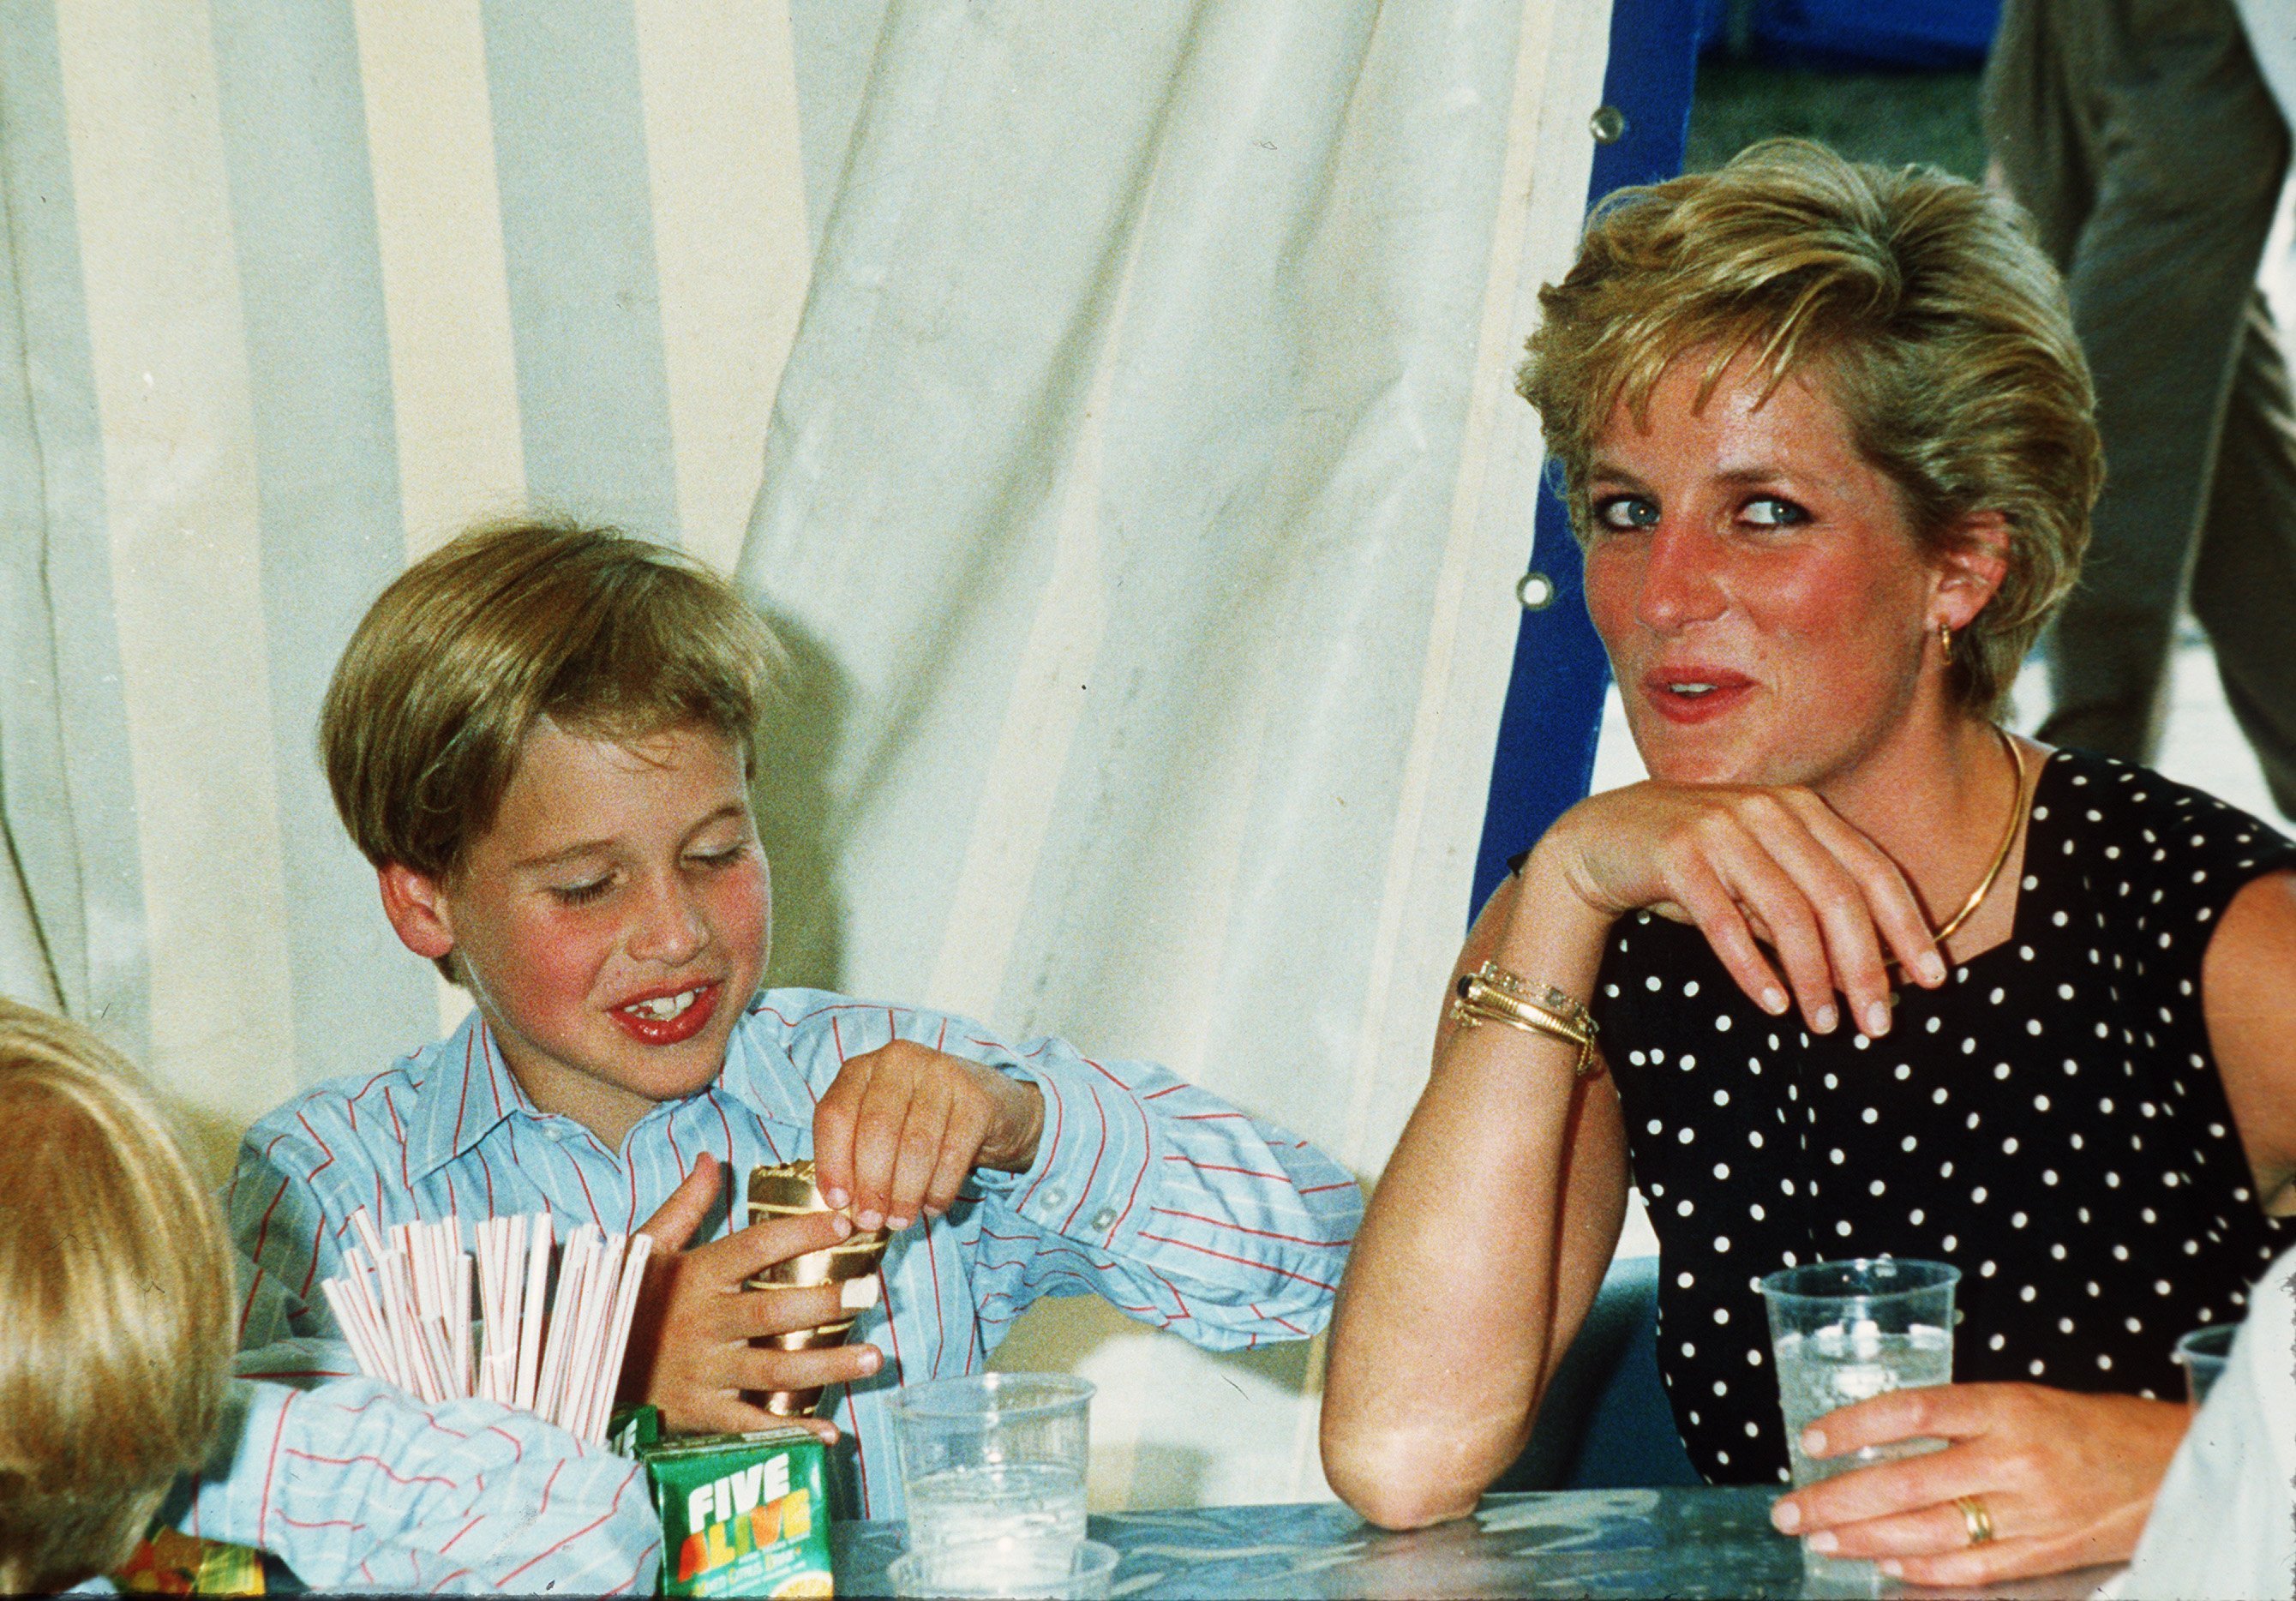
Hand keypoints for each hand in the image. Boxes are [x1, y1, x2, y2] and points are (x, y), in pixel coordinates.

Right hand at [623, 1153, 883, 1437]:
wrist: (571, 1365)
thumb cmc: (616, 1300)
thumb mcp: (642, 1248)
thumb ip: (685, 1206)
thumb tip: (712, 1159)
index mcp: (694, 1276)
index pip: (755, 1247)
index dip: (801, 1233)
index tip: (844, 1224)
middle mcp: (703, 1322)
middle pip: (773, 1310)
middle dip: (826, 1302)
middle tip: (870, 1293)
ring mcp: (702, 1370)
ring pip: (773, 1368)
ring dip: (826, 1365)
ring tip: (873, 1357)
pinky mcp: (698, 1412)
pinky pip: (750, 1423)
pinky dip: (789, 1430)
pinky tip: (827, 1431)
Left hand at [812, 1040, 1044, 1230]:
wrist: (989, 1108)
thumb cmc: (918, 1124)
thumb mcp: (879, 1131)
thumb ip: (854, 1158)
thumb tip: (841, 1206)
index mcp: (863, 1069)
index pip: (835, 1114)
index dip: (832, 1162)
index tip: (837, 1203)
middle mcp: (900, 1061)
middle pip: (876, 1130)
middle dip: (872, 1184)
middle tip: (872, 1222)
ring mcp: (942, 1074)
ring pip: (915, 1145)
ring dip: (905, 1193)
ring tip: (901, 1220)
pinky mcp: (977, 1099)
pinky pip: (953, 1153)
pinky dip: (939, 1189)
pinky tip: (932, 1205)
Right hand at [1528, 781, 1946, 1037]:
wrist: (1601, 839)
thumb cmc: (1694, 866)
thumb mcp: (1761, 878)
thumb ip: (1810, 907)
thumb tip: (1872, 974)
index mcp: (1802, 808)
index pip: (1873, 871)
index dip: (1909, 928)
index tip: (1932, 982)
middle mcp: (1768, 809)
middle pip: (1839, 897)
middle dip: (1866, 968)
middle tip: (1877, 1026)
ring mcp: (1721, 828)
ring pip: (1788, 913)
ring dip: (1813, 977)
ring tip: (1823, 1027)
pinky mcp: (1677, 853)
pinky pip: (1726, 922)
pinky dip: (1754, 968)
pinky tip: (1774, 1004)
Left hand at [1769, 1381, 2189, 1585]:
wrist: (2171, 1468)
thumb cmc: (2084, 1426)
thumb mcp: (2018, 1400)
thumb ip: (1955, 1419)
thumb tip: (1876, 1438)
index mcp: (2005, 1408)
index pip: (1913, 1410)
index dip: (1855, 1425)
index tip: (1811, 1440)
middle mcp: (2013, 1459)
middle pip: (1907, 1482)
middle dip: (1839, 1499)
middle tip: (1790, 1510)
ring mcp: (2029, 1513)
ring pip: (1929, 1531)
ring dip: (1865, 1539)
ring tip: (1820, 1539)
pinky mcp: (2043, 1554)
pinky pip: (1970, 1566)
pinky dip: (1921, 1567)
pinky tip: (1882, 1564)